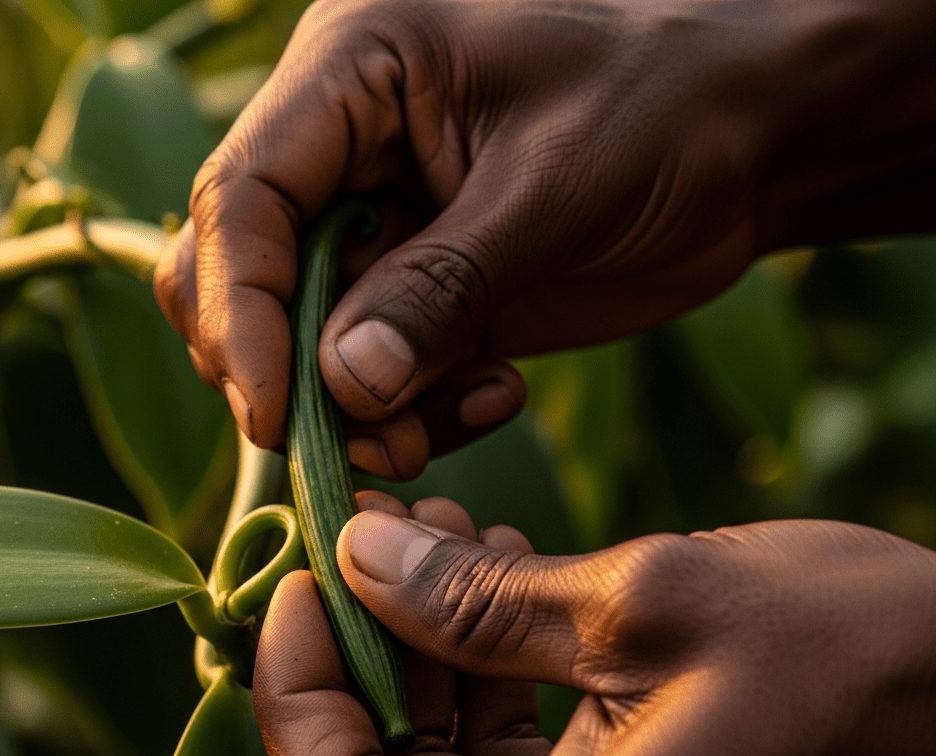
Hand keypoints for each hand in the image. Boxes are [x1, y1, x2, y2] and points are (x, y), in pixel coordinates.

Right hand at [157, 0, 935, 476]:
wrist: (753, 136)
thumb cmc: (670, 104)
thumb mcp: (554, 185)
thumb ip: (441, 285)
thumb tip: (341, 385)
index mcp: (353, 75)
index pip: (242, 200)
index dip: (242, 313)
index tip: (276, 412)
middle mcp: (346, 153)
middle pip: (245, 277)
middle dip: (287, 372)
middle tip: (367, 440)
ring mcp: (385, 231)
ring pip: (306, 342)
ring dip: (355, 410)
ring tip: (440, 427)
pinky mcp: (427, 293)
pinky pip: (377, 374)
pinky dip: (411, 412)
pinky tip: (489, 398)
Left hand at [253, 498, 935, 755]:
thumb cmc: (864, 653)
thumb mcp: (648, 598)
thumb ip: (476, 595)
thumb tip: (361, 559)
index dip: (296, 689)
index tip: (301, 579)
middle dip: (354, 677)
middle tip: (368, 554)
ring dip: (425, 676)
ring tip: (443, 547)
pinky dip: (489, 702)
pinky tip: (505, 598)